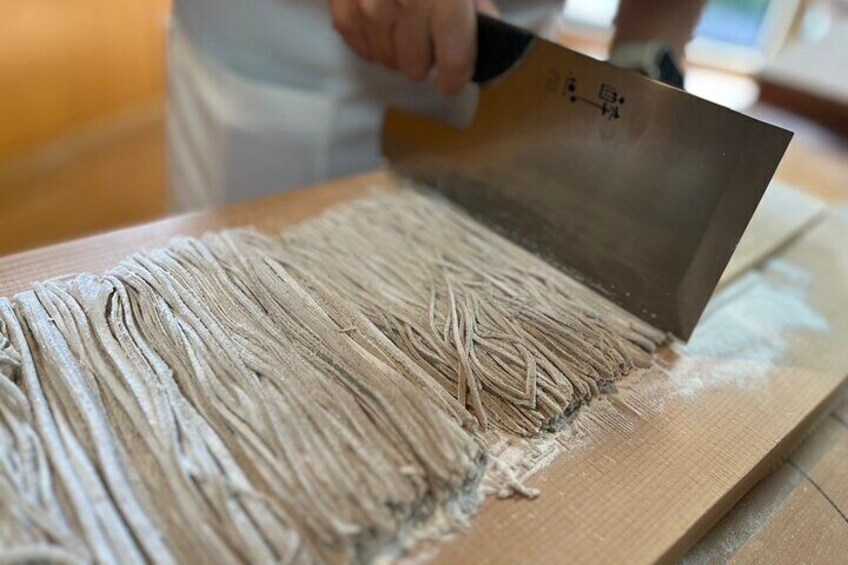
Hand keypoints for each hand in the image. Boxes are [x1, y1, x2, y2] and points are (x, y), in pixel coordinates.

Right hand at [330, 0, 498, 94]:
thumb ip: (477, 1)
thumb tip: (487, 31)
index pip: (453, 56)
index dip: (455, 77)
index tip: (453, 82)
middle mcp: (406, 1)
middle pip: (415, 65)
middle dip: (425, 61)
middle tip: (428, 45)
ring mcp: (369, 3)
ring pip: (387, 59)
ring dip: (397, 52)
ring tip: (404, 29)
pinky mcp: (342, 3)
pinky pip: (357, 45)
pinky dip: (370, 42)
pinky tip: (381, 26)